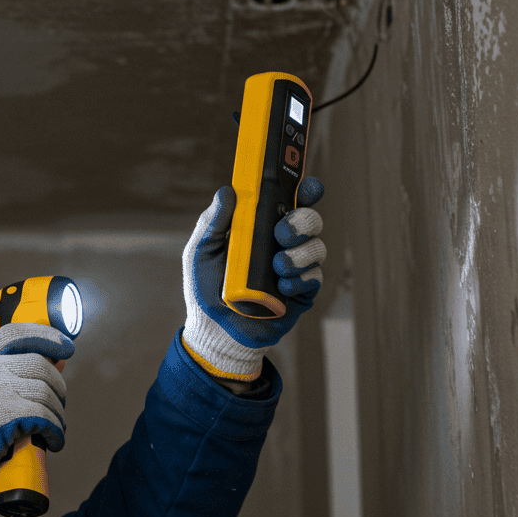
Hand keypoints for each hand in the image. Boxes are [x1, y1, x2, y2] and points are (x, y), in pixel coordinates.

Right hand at [0, 322, 70, 501]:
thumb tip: (36, 373)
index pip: (13, 333)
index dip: (45, 336)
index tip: (65, 346)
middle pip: (38, 362)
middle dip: (57, 384)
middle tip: (59, 403)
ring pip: (45, 390)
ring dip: (58, 411)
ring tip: (55, 428)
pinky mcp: (6, 413)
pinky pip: (45, 416)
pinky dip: (55, 430)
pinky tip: (53, 441)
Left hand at [181, 176, 325, 380]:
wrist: (214, 331)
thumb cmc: (205, 288)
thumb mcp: (201, 252)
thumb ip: (212, 222)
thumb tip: (227, 191)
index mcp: (260, 227)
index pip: (288, 200)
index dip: (303, 189)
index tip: (306, 185)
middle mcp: (281, 243)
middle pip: (310, 219)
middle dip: (302, 221)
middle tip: (281, 232)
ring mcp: (294, 267)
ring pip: (316, 247)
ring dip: (298, 254)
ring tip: (276, 267)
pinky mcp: (301, 292)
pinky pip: (314, 277)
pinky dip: (299, 279)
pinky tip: (282, 288)